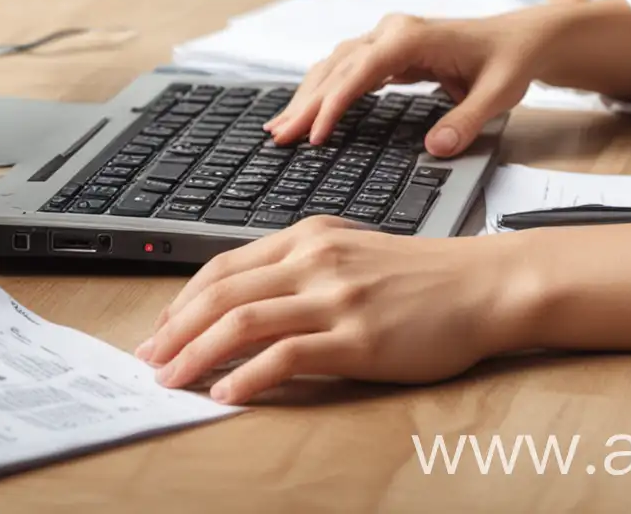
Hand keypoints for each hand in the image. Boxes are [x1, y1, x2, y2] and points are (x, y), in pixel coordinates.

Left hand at [133, 215, 524, 402]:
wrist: (482, 283)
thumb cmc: (423, 276)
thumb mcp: (354, 253)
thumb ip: (304, 269)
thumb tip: (247, 306)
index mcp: (311, 236)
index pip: (226, 265)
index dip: (182, 300)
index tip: (160, 330)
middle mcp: (316, 259)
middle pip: (223, 291)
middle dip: (174, 329)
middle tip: (148, 361)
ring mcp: (336, 297)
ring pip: (243, 321)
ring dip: (196, 355)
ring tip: (171, 382)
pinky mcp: (357, 337)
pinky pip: (286, 357)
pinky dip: (246, 377)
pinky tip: (226, 395)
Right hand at [261, 7, 563, 156]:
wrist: (520, 39)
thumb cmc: (508, 62)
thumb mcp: (497, 95)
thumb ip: (466, 122)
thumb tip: (436, 149)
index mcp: (413, 36)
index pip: (363, 69)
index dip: (336, 103)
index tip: (315, 135)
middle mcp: (394, 31)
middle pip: (339, 66)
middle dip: (308, 103)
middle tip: (279, 138)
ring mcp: (388, 38)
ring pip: (336, 65)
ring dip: (308, 96)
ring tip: (280, 128)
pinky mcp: (389, 51)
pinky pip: (347, 69)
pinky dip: (324, 90)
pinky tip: (308, 111)